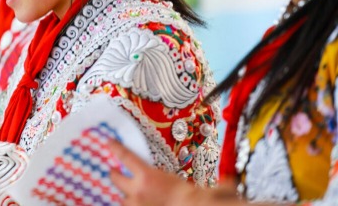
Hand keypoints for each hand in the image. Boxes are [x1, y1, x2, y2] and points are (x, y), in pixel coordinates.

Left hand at [108, 141, 242, 205]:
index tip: (109, 142)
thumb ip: (218, 187)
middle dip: (115, 175)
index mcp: (147, 175)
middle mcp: (136, 189)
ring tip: (126, 196)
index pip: (126, 156)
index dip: (116, 148)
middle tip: (114, 172)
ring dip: (124, 197)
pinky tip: (131, 205)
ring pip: (121, 199)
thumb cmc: (197, 202)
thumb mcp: (204, 189)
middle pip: (116, 178)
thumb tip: (232, 184)